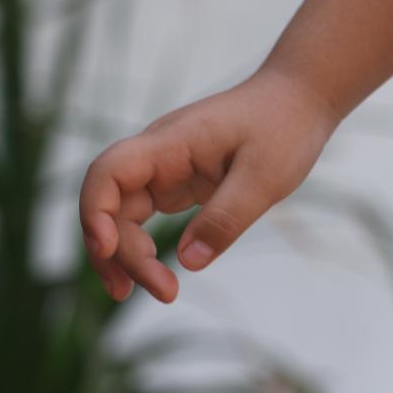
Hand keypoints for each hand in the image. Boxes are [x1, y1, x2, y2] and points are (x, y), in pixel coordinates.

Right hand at [77, 69, 334, 305]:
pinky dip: (140, 247)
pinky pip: (141, 217)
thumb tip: (189, 263)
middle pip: (111, 205)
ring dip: (126, 256)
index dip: (95, 212)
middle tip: (164, 292)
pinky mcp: (175, 183)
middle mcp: (156, 155)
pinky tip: (151, 274)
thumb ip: (226, 218)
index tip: (108, 249)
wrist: (297, 100)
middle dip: (122, 253)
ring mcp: (162, 169)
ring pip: (121, 216)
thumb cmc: (283, 128)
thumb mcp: (265, 178)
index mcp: (169, 143)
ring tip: (154, 293)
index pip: (107, 173)